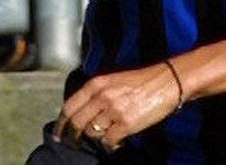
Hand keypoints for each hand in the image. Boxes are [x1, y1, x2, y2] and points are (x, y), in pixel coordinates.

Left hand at [53, 61, 180, 151]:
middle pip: (76, 122)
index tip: (58, 133)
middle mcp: (102, 96)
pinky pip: (109, 141)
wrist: (167, 81)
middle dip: (72, 136)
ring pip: (92, 132)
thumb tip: (83, 113)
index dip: (61, 123)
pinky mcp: (126, 123)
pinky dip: (111, 144)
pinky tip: (118, 141)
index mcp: (96, 84)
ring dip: (97, 137)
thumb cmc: (142, 81)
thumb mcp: (113, 81)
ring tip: (106, 136)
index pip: (69, 106)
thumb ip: (96, 94)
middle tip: (72, 143)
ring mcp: (113, 110)